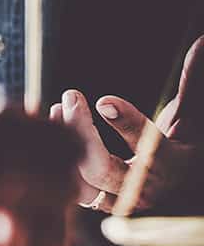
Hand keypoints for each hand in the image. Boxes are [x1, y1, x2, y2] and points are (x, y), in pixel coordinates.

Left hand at [49, 90, 193, 212]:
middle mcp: (143, 192)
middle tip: (71, 95)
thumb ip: (189, 84)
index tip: (104, 101)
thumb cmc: (185, 141)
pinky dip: (58, 156)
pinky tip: (55, 120)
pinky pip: (72, 183)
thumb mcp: (191, 115)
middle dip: (81, 130)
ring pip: (81, 180)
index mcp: (171, 168)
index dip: (128, 124)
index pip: (150, 150)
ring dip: (64, 143)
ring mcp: (117, 201)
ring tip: (58, 106)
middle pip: (102, 170)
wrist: (178, 180)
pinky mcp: (97, 201)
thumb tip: (200, 44)